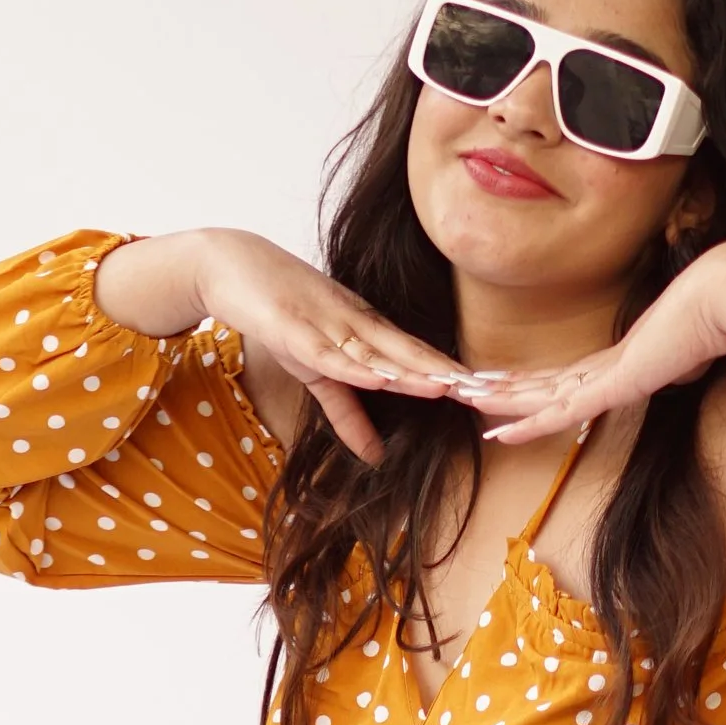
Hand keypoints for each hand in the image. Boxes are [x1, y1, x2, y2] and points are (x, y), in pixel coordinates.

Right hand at [101, 228, 481, 461]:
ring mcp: (328, 325)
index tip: (495, 393)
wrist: (230, 266)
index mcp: (367, 334)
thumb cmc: (280, 314)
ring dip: (414, 372)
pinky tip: (383, 379)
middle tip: (494, 392)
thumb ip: (348, 414)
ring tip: (451, 389)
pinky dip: (356, 368)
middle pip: (412, 355)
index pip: (419, 358)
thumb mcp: (317, 373)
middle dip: (451, 375)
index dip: (455, 377)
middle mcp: (357, 326)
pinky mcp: (295, 330)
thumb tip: (377, 458)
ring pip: (378, 354)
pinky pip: (330, 354)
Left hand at [471, 241, 725, 445]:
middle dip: (503, 387)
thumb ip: (685, 363)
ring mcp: (606, 373)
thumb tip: (691, 365)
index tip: (507, 387)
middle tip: (463, 387)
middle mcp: (607, 364)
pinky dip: (527, 423)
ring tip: (461, 400)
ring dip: (501, 400)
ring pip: (539, 394)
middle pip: (543, 382)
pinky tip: (498, 431)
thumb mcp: (698, 353)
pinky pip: (559, 411)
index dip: (535, 385)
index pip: (568, 379)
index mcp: (624, 360)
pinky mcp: (612, 383)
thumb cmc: (720, 319)